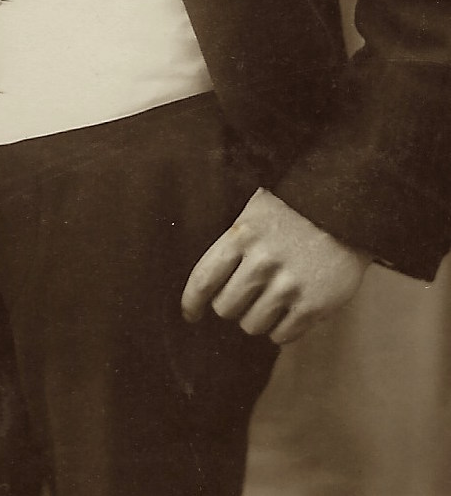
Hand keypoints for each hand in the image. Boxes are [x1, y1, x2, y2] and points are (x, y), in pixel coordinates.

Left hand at [181, 187, 370, 343]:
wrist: (350, 206)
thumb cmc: (298, 207)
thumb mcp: (258, 211)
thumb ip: (236, 242)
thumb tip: (212, 281)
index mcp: (242, 235)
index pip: (203, 280)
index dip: (191, 303)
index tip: (190, 314)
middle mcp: (261, 263)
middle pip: (225, 308)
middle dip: (232, 305)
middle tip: (245, 297)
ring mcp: (288, 286)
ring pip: (252, 326)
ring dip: (257, 318)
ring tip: (271, 300)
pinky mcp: (313, 305)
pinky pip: (282, 336)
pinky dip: (281, 329)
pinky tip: (289, 311)